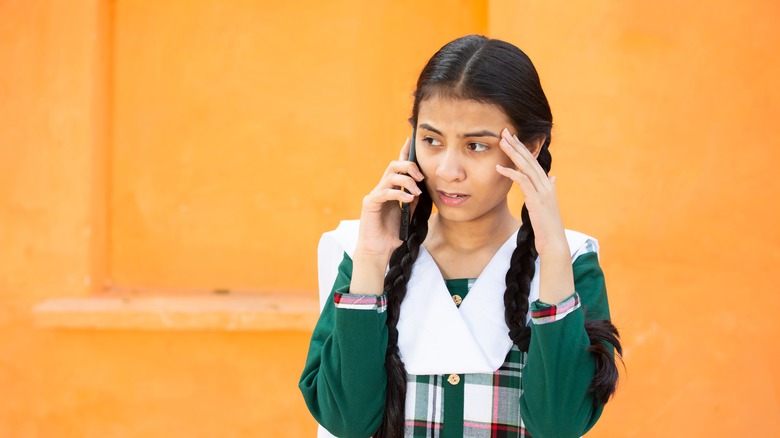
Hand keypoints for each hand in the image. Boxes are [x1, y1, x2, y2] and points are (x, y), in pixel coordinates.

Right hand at [355, 138, 424, 258]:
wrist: (379, 250)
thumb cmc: (393, 234)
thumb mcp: (409, 216)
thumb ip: (414, 201)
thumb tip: (421, 189)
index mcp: (391, 190)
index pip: (398, 167)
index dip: (404, 153)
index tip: (411, 140)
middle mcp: (382, 189)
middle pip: (394, 166)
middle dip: (409, 167)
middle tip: (421, 177)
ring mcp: (375, 195)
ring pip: (390, 176)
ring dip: (406, 181)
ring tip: (416, 192)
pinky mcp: (370, 203)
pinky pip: (385, 192)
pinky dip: (398, 194)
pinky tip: (408, 200)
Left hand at [495, 128, 567, 256]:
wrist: (553, 242)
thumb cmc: (547, 226)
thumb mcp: (547, 205)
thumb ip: (548, 190)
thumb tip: (553, 178)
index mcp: (548, 184)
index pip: (534, 161)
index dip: (523, 148)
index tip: (512, 138)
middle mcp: (547, 184)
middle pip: (530, 159)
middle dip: (517, 144)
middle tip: (505, 132)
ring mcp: (543, 191)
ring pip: (527, 166)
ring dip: (513, 153)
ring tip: (501, 142)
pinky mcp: (537, 199)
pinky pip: (522, 181)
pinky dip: (511, 173)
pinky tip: (499, 168)